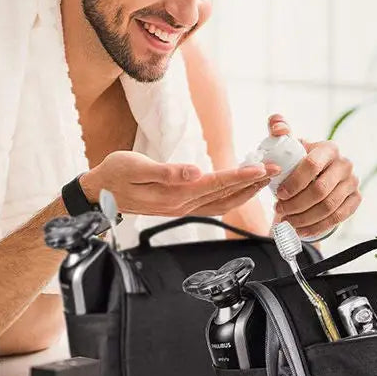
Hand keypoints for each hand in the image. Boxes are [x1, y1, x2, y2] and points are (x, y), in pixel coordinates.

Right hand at [80, 151, 279, 216]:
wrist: (100, 193)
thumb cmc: (115, 174)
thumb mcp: (135, 167)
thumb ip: (167, 171)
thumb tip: (194, 172)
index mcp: (175, 194)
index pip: (216, 183)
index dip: (240, 175)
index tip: (261, 168)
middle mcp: (183, 205)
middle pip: (226, 194)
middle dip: (253, 182)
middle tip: (277, 170)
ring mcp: (184, 208)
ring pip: (223, 201)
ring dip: (246, 190)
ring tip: (266, 178)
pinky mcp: (182, 207)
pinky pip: (214, 204)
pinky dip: (232, 196)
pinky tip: (242, 190)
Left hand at [267, 113, 361, 238]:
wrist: (316, 176)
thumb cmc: (299, 160)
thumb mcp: (288, 145)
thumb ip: (279, 129)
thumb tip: (278, 127)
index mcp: (328, 148)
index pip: (312, 165)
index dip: (293, 182)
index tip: (278, 194)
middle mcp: (344, 164)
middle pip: (320, 190)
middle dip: (296, 204)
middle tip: (280, 210)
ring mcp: (352, 182)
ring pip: (328, 207)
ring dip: (304, 218)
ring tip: (287, 221)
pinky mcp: (356, 199)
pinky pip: (338, 217)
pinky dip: (317, 227)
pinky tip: (301, 230)